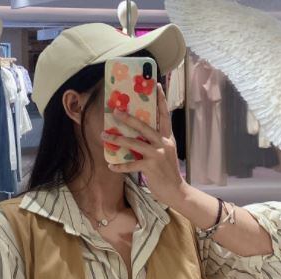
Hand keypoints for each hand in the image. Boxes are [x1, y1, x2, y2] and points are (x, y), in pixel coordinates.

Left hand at [101, 82, 188, 207]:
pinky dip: (120, 165)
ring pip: (135, 143)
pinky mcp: (151, 167)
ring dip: (117, 139)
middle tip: (115, 111)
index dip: (161, 100)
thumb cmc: (168, 172)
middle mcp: (163, 144)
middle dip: (129, 118)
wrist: (176, 191)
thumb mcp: (166, 153)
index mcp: (168, 138)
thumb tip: (139, 135)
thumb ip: (156, 142)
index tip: (156, 85)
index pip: (165, 115)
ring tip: (104, 135)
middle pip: (144, 126)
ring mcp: (157, 155)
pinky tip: (110, 165)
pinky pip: (132, 165)